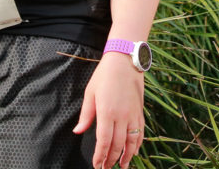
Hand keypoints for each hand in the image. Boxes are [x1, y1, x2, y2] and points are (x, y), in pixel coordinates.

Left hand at [73, 52, 144, 168]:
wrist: (125, 60)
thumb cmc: (105, 74)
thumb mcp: (90, 92)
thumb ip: (86, 115)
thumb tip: (77, 131)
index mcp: (107, 112)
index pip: (104, 142)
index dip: (100, 156)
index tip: (96, 165)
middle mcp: (122, 115)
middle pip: (118, 145)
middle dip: (111, 160)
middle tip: (106, 168)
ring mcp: (133, 113)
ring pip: (132, 141)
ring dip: (127, 156)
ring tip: (122, 166)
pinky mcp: (140, 110)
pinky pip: (140, 131)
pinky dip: (138, 144)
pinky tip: (134, 151)